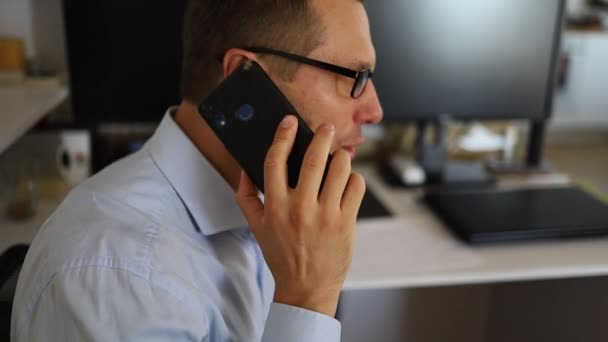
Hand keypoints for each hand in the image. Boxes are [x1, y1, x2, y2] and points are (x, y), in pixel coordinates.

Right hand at [235, 115, 365, 316]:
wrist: (306, 288)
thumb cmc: (281, 255)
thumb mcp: (256, 228)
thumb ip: (247, 197)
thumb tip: (245, 170)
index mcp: (275, 206)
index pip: (275, 160)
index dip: (283, 135)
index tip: (289, 123)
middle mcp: (300, 208)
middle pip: (313, 158)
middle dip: (322, 136)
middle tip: (326, 128)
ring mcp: (326, 215)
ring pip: (340, 168)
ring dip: (341, 157)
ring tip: (339, 157)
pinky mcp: (346, 223)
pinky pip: (355, 187)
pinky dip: (354, 178)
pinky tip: (348, 181)